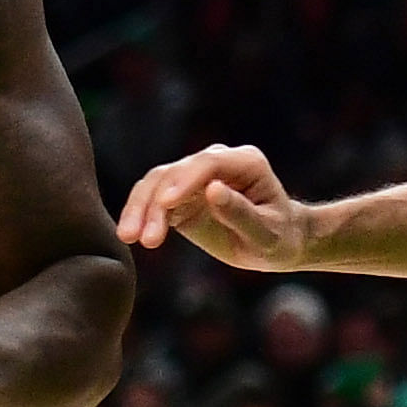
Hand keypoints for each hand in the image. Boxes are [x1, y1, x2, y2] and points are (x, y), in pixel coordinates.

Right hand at [116, 144, 314, 267]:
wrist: (277, 244)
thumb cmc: (278, 238)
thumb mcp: (266, 234)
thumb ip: (240, 213)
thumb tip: (212, 191)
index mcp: (245, 162)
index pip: (208, 164)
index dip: (185, 181)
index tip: (167, 204)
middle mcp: (216, 162)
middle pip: (175, 172)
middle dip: (154, 202)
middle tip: (143, 237)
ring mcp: (195, 177)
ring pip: (156, 183)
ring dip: (139, 209)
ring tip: (129, 237)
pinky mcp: (180, 195)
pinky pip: (152, 200)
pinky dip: (139, 215)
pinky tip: (130, 235)